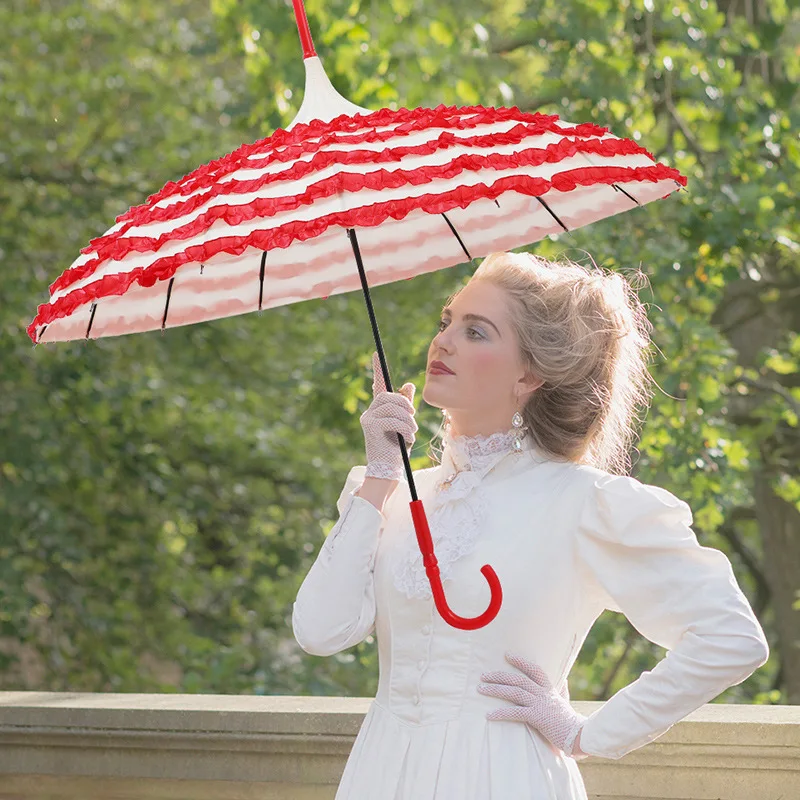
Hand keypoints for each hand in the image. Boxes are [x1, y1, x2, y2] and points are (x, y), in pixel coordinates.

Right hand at [360, 351, 416, 480]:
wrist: (387, 469)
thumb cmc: (397, 448)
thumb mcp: (404, 424)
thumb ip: (405, 406)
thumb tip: (408, 384)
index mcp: (377, 410)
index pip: (377, 386)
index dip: (376, 370)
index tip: (376, 354)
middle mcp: (369, 412)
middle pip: (389, 396)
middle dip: (405, 405)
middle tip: (412, 417)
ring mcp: (368, 419)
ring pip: (393, 408)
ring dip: (407, 420)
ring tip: (411, 432)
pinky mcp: (370, 427)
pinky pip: (393, 420)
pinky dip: (405, 429)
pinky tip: (407, 438)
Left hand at [478, 652, 588, 758]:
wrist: (579, 736)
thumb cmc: (570, 721)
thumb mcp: (566, 701)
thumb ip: (562, 690)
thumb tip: (563, 678)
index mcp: (549, 689)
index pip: (533, 670)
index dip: (520, 661)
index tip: (506, 654)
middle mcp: (543, 693)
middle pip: (518, 679)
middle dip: (499, 676)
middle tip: (483, 675)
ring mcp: (539, 704)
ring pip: (514, 692)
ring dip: (495, 690)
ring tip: (480, 689)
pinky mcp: (537, 717)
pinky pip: (515, 713)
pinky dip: (500, 713)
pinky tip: (488, 715)